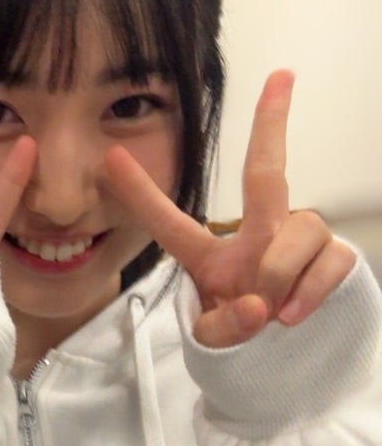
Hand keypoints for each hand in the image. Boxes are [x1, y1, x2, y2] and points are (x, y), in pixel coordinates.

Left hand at [105, 70, 355, 348]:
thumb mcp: (215, 341)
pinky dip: (311, 288)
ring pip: (301, 227)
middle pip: (265, 172)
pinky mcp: (334, 259)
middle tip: (280, 77)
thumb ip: (223, 328)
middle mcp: (256, 237)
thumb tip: (257, 306)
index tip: (111, 156)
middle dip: (271, 122)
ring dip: (281, 270)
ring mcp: (297, 245)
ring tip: (269, 311)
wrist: (287, 367)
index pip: (169, 222)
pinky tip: (292, 315)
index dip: (139, 193)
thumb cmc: (243, 339)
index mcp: (209, 256)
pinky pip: (330, 257)